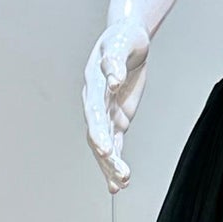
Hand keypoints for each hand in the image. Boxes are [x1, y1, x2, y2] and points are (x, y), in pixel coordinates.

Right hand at [82, 21, 150, 193]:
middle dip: (106, 156)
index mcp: (93, 84)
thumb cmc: (124, 37)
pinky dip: (116, 161)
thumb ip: (114, 61)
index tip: (104, 148)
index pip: (94, 112)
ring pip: (105, 143)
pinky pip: (115, 144)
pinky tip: (119, 182)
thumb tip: (112, 80)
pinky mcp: (117, 118)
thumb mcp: (121, 43)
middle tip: (120, 174)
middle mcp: (95, 101)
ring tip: (121, 183)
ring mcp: (105, 112)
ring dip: (111, 165)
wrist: (128, 38)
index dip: (98, 131)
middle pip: (97, 133)